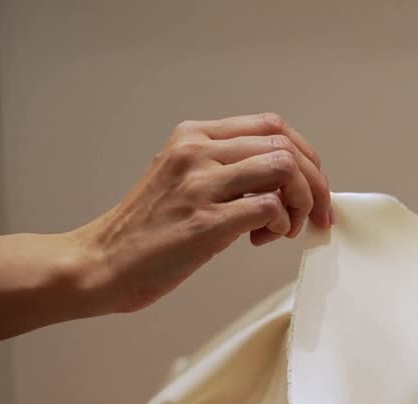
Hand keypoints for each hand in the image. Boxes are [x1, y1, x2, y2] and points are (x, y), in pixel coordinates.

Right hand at [71, 112, 331, 312]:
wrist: (100, 263)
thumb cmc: (145, 231)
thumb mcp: (181, 178)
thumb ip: (224, 168)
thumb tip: (284, 179)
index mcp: (193, 137)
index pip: (271, 126)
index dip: (305, 156)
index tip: (313, 185)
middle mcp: (196, 152)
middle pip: (285, 146)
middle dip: (315, 182)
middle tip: (317, 214)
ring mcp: (200, 185)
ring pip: (283, 169)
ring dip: (302, 202)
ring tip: (286, 228)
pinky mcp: (205, 222)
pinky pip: (270, 208)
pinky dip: (281, 225)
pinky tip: (260, 239)